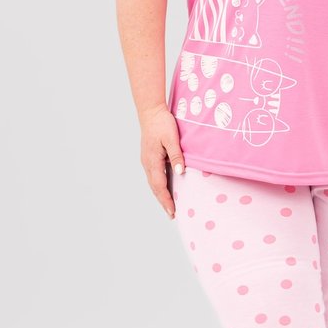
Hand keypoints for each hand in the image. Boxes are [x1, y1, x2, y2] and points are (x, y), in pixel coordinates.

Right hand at [139, 103, 184, 218]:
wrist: (151, 112)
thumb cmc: (162, 123)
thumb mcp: (171, 138)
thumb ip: (176, 155)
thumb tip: (180, 172)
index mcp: (152, 160)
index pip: (160, 185)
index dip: (166, 200)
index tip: (173, 211)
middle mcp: (147, 163)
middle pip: (155, 188)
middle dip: (163, 202)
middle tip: (172, 215)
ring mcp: (146, 161)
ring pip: (153, 183)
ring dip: (160, 195)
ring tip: (169, 206)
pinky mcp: (149, 158)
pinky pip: (154, 176)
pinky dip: (159, 186)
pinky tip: (165, 189)